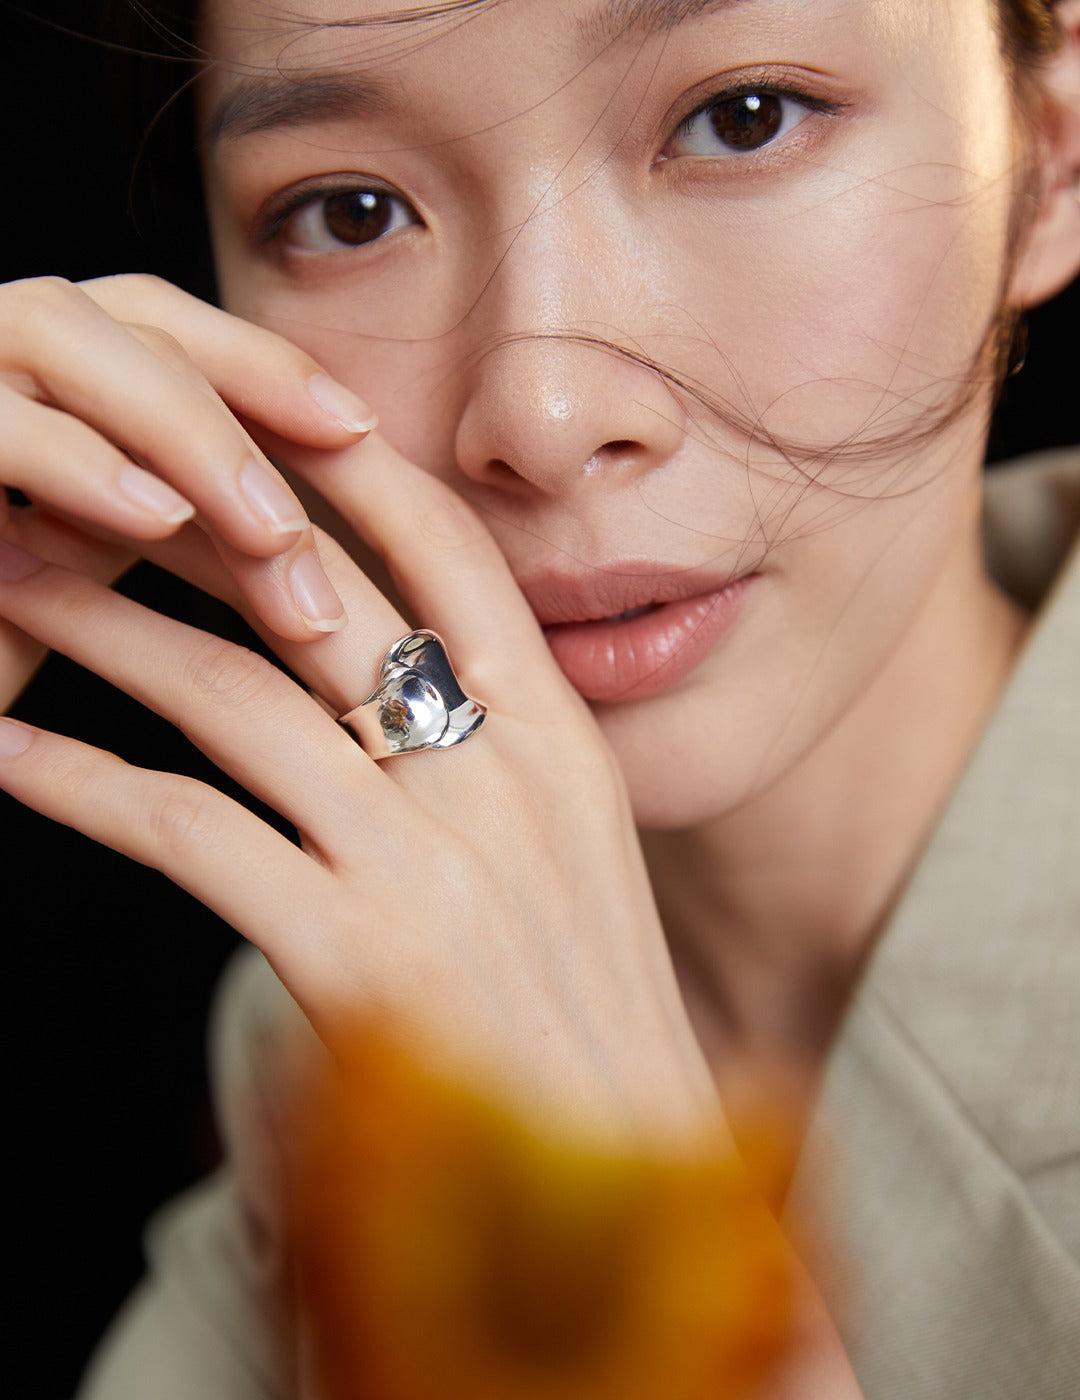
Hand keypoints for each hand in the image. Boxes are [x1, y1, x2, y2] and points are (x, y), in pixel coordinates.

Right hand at [0, 274, 377, 707]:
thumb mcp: (88, 577)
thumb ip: (183, 543)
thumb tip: (320, 559)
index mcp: (43, 377)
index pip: (171, 330)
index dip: (264, 364)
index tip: (362, 428)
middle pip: (134, 314)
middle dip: (244, 390)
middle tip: (346, 466)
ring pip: (61, 332)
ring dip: (180, 425)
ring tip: (270, 527)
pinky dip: (74, 460)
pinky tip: (153, 518)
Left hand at [0, 430, 718, 1146]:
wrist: (627, 1168)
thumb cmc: (586, 1010)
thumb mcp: (573, 856)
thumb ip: (492, 761)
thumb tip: (381, 686)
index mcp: (561, 742)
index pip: (450, 556)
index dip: (347, 467)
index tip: (255, 404)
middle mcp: (499, 777)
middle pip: (317, 604)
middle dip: (188, 527)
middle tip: (88, 481)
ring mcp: (429, 861)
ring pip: (236, 698)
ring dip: (107, 632)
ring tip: (17, 586)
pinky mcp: (355, 953)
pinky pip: (187, 833)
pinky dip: (82, 784)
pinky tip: (12, 754)